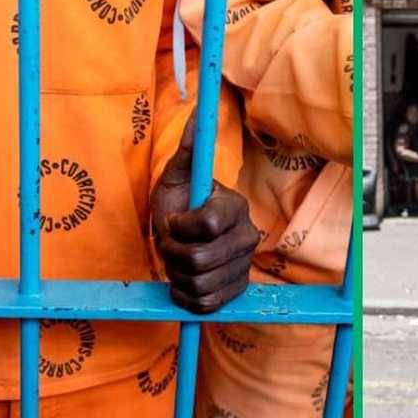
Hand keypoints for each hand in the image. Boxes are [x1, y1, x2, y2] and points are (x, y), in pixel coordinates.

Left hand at [151, 113, 259, 312]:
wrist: (183, 239)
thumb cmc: (177, 202)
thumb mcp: (177, 175)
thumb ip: (188, 148)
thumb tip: (196, 112)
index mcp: (234, 207)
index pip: (208, 225)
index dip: (179, 226)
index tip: (173, 220)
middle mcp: (247, 237)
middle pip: (199, 259)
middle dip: (172, 252)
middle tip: (170, 243)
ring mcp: (243, 267)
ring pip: (198, 284)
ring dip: (176, 274)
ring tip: (177, 260)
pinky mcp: (235, 292)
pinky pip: (204, 305)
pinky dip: (184, 296)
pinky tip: (184, 280)